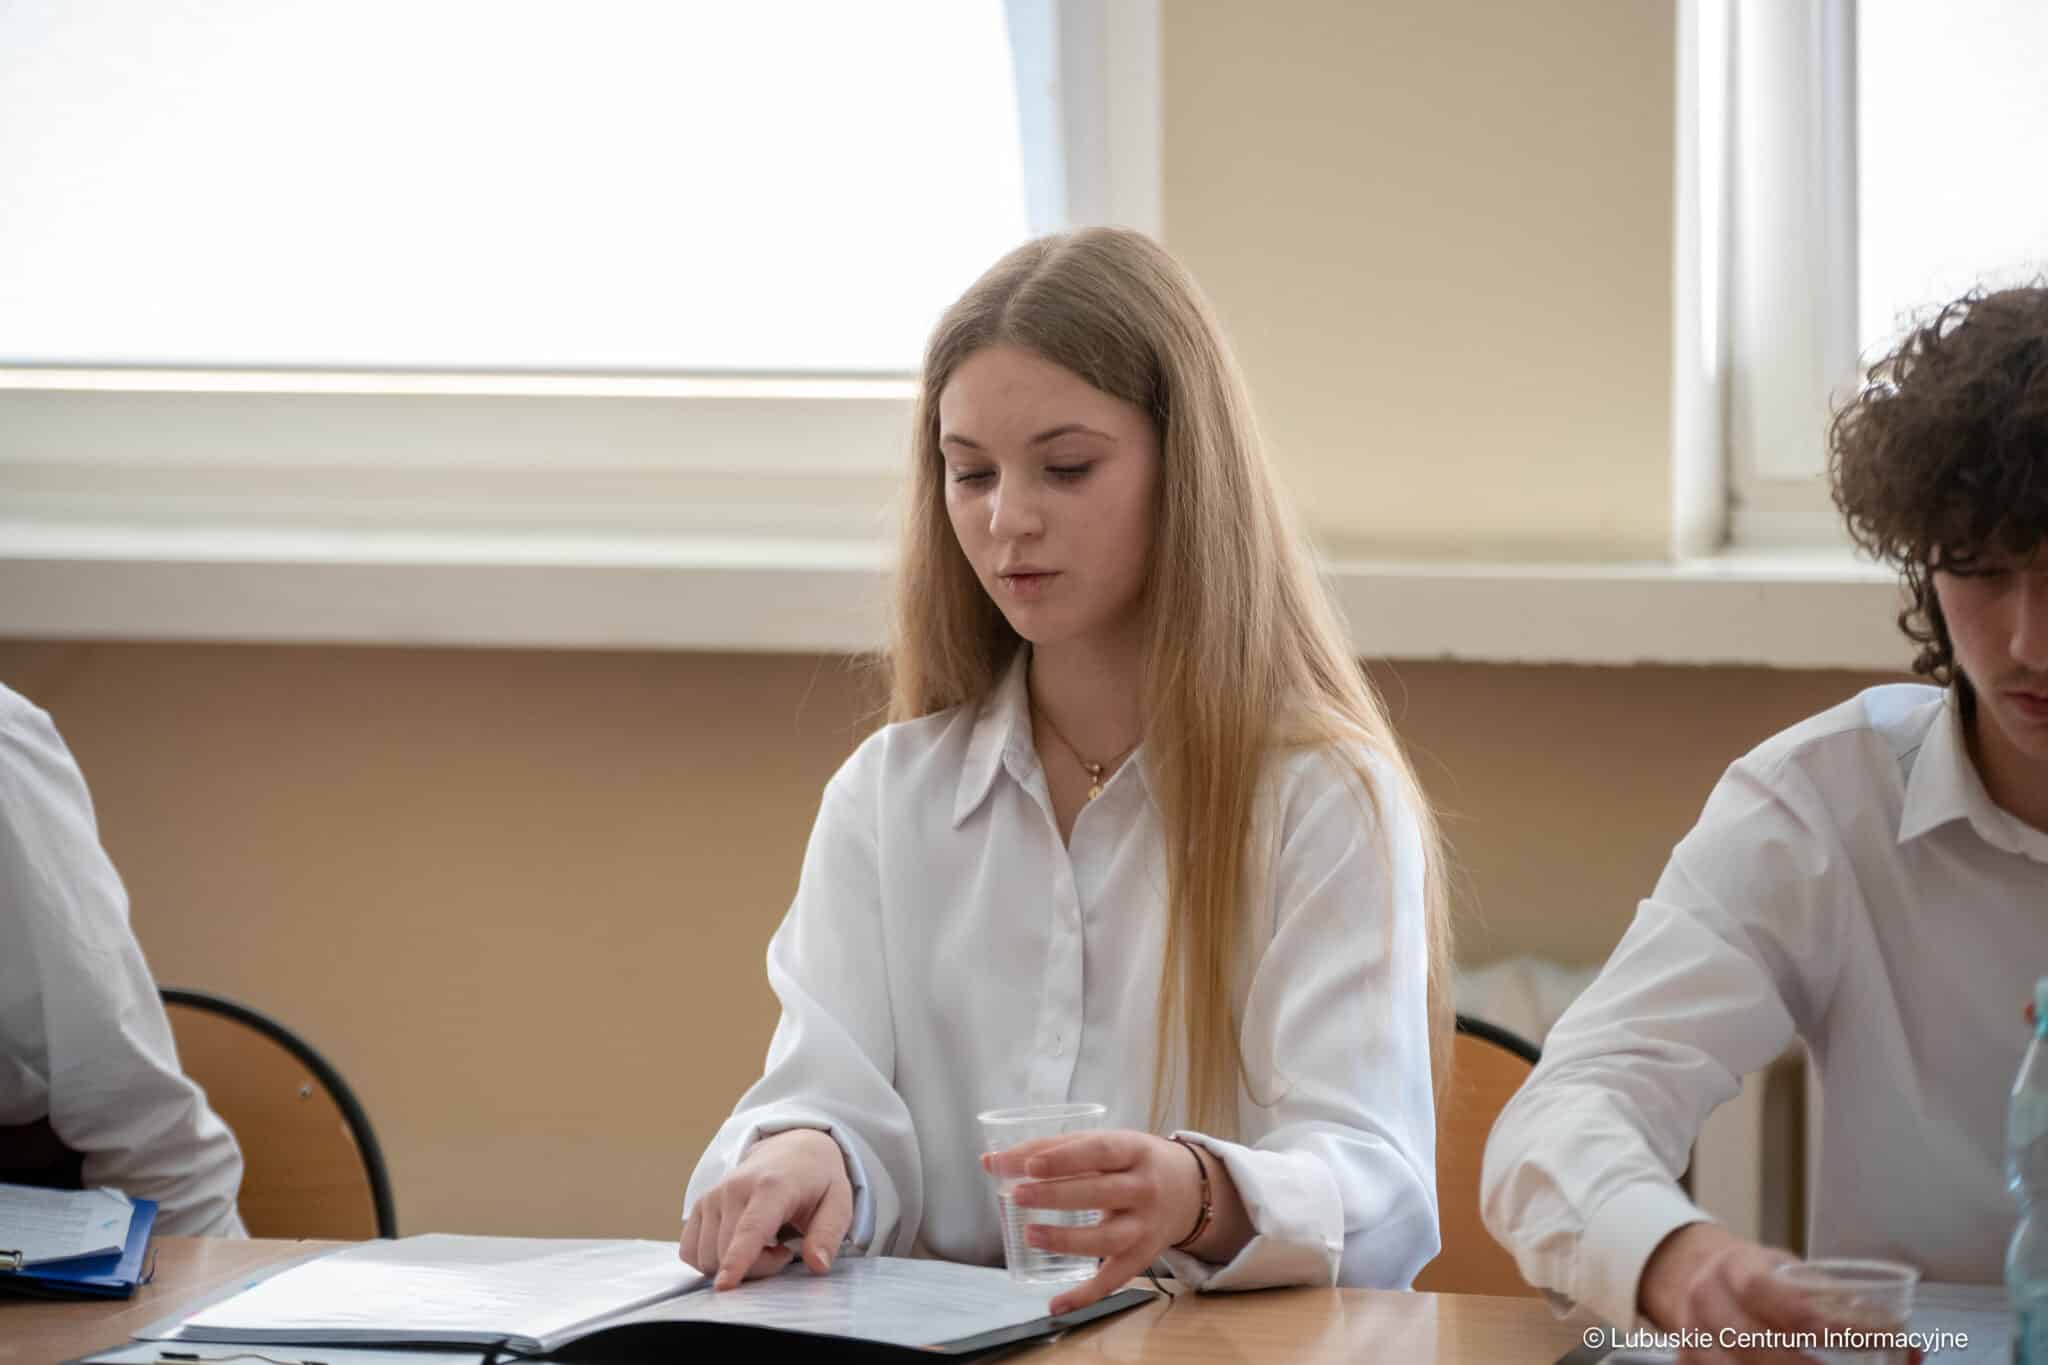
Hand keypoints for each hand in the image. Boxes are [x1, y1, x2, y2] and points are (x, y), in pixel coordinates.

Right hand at [679, 1128, 853, 1290]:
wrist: (792, 1149)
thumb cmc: (816, 1181)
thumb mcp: (839, 1203)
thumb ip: (828, 1235)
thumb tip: (818, 1265)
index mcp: (772, 1186)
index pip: (751, 1228)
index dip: (738, 1260)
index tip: (725, 1286)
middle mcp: (735, 1187)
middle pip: (728, 1252)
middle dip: (756, 1268)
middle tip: (783, 1252)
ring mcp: (713, 1195)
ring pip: (707, 1256)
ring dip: (733, 1265)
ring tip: (764, 1244)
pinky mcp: (700, 1205)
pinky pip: (690, 1251)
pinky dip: (710, 1260)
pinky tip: (736, 1246)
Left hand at [980, 1129, 1204, 1315]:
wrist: (1189, 1190)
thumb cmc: (1131, 1161)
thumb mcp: (1104, 1144)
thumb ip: (1051, 1150)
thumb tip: (991, 1161)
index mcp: (1134, 1150)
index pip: (1098, 1151)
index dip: (1064, 1159)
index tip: (1030, 1165)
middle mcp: (1144, 1188)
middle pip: (1100, 1193)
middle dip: (1056, 1196)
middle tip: (1017, 1195)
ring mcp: (1145, 1226)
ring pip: (1107, 1238)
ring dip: (1066, 1240)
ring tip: (1030, 1234)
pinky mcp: (1142, 1257)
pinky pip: (1113, 1280)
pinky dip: (1084, 1296)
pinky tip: (1055, 1304)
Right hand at [1640, 1223, 1904, 1364]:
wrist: (1694, 1272)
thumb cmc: (1757, 1277)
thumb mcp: (1789, 1273)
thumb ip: (1838, 1304)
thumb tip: (1910, 1348)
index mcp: (1737, 1266)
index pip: (1782, 1298)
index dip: (1829, 1327)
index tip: (1876, 1342)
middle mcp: (1707, 1296)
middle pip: (1754, 1343)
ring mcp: (1691, 1330)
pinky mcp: (1687, 1356)